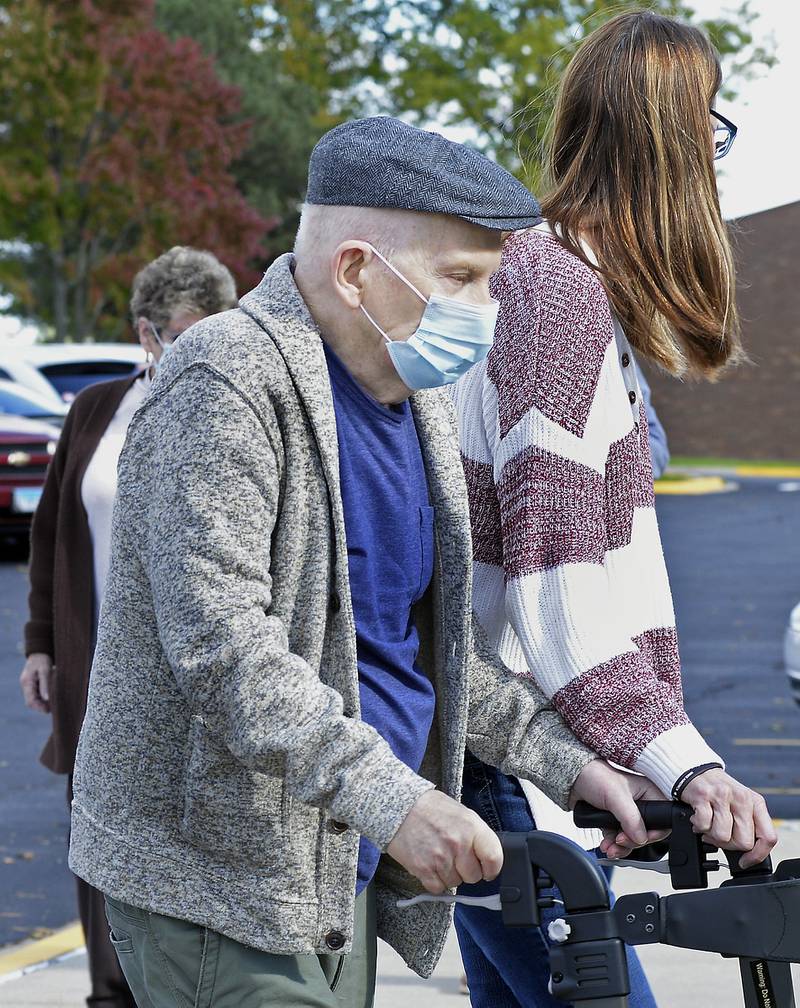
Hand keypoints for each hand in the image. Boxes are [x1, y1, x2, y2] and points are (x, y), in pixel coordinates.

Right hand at [20, 653, 52, 713]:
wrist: (39, 652)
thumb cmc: (43, 660)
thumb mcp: (45, 671)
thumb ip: (45, 684)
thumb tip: (46, 699)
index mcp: (27, 683)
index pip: (30, 701)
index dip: (39, 708)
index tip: (49, 711)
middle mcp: (25, 685)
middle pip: (31, 702)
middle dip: (41, 707)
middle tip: (53, 709)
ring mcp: (27, 685)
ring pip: (33, 699)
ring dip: (42, 703)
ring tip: (54, 704)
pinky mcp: (31, 684)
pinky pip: (36, 694)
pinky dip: (42, 698)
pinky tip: (51, 698)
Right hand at [387, 789, 502, 893]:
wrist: (399, 806)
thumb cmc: (431, 808)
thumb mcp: (461, 813)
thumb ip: (475, 835)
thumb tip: (486, 857)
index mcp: (471, 827)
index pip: (494, 858)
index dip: (492, 868)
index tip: (487, 870)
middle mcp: (458, 844)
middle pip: (474, 876)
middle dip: (466, 871)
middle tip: (456, 858)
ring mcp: (440, 858)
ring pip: (455, 883)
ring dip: (449, 875)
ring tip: (439, 856)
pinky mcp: (423, 869)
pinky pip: (438, 888)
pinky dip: (434, 880)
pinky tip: (429, 864)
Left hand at [569, 759, 669, 858]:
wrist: (573, 780)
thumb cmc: (595, 776)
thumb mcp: (616, 796)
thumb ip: (630, 818)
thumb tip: (641, 838)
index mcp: (649, 792)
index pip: (663, 820)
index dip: (654, 833)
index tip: (640, 838)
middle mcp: (641, 804)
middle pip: (647, 833)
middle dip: (633, 841)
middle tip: (620, 840)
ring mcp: (628, 814)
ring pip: (633, 839)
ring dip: (622, 847)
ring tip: (611, 847)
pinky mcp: (616, 821)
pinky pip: (620, 839)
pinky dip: (614, 846)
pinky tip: (606, 845)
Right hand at [680, 768, 775, 868]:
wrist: (696, 771)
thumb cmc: (720, 792)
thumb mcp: (742, 805)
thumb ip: (750, 825)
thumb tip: (748, 854)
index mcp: (756, 802)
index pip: (768, 837)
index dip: (757, 855)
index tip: (745, 861)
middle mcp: (742, 798)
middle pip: (744, 841)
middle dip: (729, 845)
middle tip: (720, 836)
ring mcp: (722, 796)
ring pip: (723, 836)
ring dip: (711, 836)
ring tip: (708, 826)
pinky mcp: (703, 795)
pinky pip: (704, 825)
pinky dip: (698, 827)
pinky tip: (698, 818)